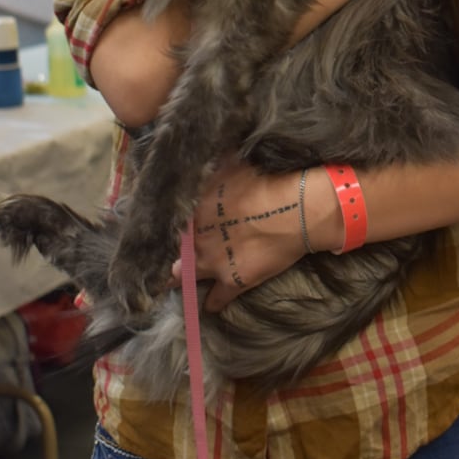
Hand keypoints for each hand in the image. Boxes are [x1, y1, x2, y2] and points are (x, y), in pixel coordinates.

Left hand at [170, 161, 336, 312]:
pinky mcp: (233, 282)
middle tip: (164, 254)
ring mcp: (211, 262)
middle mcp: (194, 237)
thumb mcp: (231, 162)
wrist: (299, 208)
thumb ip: (209, 167)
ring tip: (178, 279)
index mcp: (191, 207)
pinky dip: (212, 302)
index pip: (163, 221)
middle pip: (167, 251)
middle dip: (165, 253)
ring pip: (182, 278)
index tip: (159, 227)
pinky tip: (209, 303)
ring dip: (180, 278)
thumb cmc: (266, 178)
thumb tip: (197, 156)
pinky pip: (214, 300)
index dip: (162, 225)